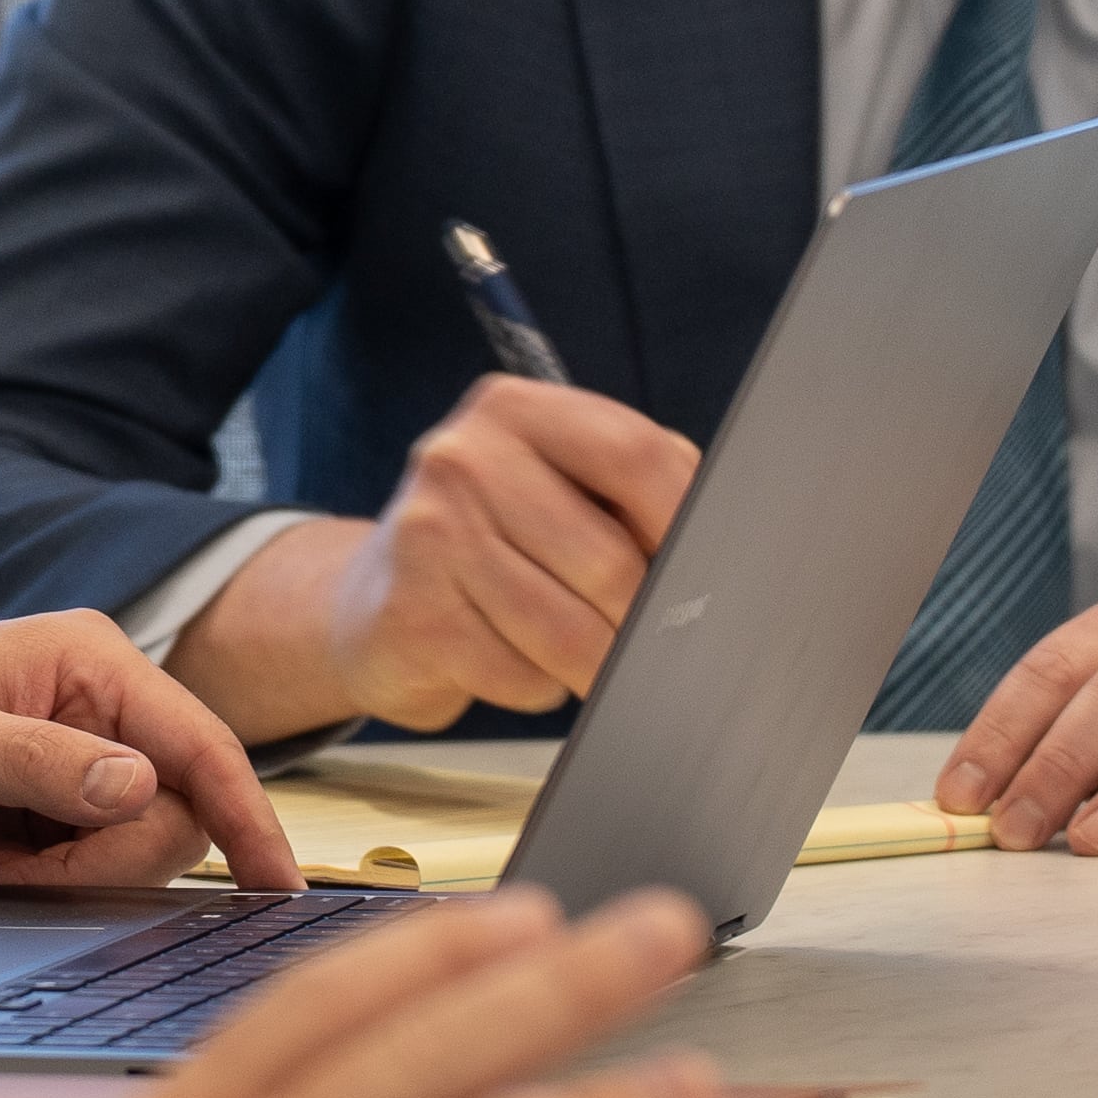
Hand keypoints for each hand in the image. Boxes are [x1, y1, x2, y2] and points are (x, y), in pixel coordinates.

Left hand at [0, 612, 294, 891]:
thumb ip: (40, 761)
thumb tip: (138, 785)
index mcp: (94, 661)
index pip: (202, 745)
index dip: (249, 817)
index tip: (278, 885)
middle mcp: (113, 702)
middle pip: (178, 812)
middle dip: (105, 857)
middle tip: (12, 866)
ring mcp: (101, 753)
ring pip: (142, 845)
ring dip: (74, 872)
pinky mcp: (82, 799)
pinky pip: (103, 860)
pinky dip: (56, 877)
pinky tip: (0, 860)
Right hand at [170, 376, 703, 735]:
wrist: (372, 604)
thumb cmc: (496, 545)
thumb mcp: (558, 489)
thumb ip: (635, 494)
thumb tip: (726, 553)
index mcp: (513, 410)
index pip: (636, 455)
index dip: (687, 525)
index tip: (711, 573)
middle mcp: (461, 458)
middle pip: (609, 560)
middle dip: (641, 620)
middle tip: (644, 640)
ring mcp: (428, 535)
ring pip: (569, 632)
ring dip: (593, 665)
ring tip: (578, 656)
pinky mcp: (412, 616)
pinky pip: (521, 675)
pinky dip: (538, 687)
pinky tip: (511, 660)